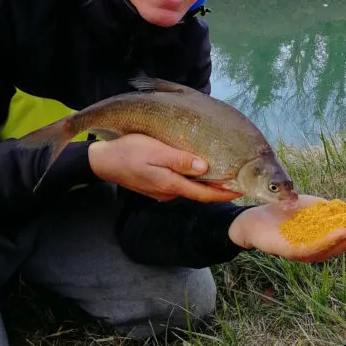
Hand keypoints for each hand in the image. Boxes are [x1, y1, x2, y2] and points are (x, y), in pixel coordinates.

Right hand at [88, 133, 240, 202]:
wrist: (103, 160)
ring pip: (189, 188)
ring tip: (223, 175)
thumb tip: (204, 168)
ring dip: (206, 184)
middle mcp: (168, 192)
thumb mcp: (155, 152)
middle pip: (199, 193)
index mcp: (170, 185)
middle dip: (218, 189)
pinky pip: (179, 184)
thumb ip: (179, 161)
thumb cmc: (129, 151)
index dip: (224, 193)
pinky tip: (197, 171)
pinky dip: (192, 180)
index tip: (241, 190)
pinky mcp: (155, 185)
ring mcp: (161, 190)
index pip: (204, 194)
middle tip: (238, 181)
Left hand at [228, 195, 345, 261]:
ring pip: (334, 247)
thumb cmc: (284, 214)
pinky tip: (340, 231)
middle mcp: (320, 248)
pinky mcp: (292, 252)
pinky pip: (313, 248)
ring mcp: (307, 252)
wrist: (254, 219)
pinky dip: (328, 241)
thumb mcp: (311, 210)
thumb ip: (329, 211)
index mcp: (326, 238)